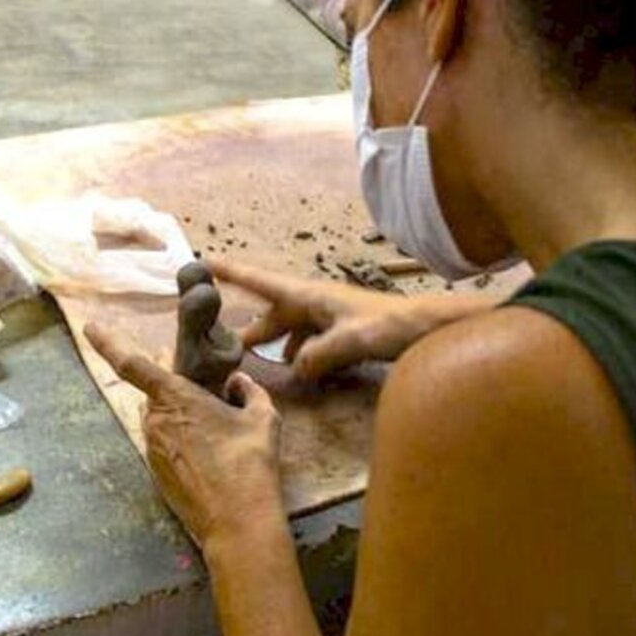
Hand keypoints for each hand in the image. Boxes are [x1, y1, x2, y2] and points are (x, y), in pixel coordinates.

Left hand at [85, 322, 283, 548]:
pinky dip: (180, 436)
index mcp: (176, 398)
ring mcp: (152, 450)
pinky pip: (164, 441)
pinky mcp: (157, 473)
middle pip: (153, 388)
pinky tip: (208, 448)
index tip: (91, 326)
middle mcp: (155, 421)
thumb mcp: (264, 418)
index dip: (108, 342)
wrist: (237, 521)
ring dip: (177, 410)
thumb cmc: (250, 463)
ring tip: (211, 417)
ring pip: (159, 416)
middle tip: (193, 374)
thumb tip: (239, 384)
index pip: (132, 363)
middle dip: (170, 377)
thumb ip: (250, 391)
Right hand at [208, 258, 434, 379]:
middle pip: (275, 314)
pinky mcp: (345, 333)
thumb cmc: (393, 325)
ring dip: (277, 346)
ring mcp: (331, 317)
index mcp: (311, 295)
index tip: (205, 263)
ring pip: (293, 330)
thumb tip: (294, 367)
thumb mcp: (352, 340)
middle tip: (227, 347)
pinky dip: (302, 356)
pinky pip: (313, 342)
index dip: (233, 273)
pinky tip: (302, 372)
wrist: (430, 328)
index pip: (262, 281)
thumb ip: (319, 354)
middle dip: (252, 328)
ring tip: (261, 366)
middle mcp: (316, 302)